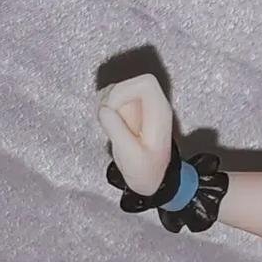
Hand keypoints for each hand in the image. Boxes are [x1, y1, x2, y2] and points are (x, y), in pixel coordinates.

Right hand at [97, 74, 172, 195]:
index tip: (113, 110)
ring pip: (116, 88)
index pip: (145, 82)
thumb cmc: (146, 170)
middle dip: (111, 98)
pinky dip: (102, 108)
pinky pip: (109, 97)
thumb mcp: (131, 156)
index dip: (125, 91)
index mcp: (159, 111)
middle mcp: (152, 104)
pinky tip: (108, 125)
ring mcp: (139, 105)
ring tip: (110, 127)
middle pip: (127, 82)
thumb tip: (105, 110)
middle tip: (108, 120)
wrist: (152, 179)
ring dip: (104, 104)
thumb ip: (118, 131)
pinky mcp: (128, 109)